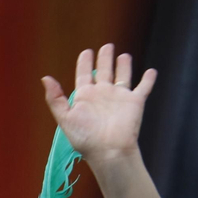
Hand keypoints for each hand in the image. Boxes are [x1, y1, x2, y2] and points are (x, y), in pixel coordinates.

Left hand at [42, 44, 155, 164]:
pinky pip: (143, 88)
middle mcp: (102, 94)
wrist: (109, 151)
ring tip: (124, 56)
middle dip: (104, 58)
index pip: (84, 74)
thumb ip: (55, 98)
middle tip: (107, 46)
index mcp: (86, 96)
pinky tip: (152, 71)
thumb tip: (45, 78)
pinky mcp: (135, 102)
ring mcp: (119, 97)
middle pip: (103, 71)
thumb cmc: (86, 138)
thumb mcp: (65, 118)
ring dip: (123, 66)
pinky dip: (148, 80)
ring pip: (122, 76)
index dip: (84, 63)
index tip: (86, 52)